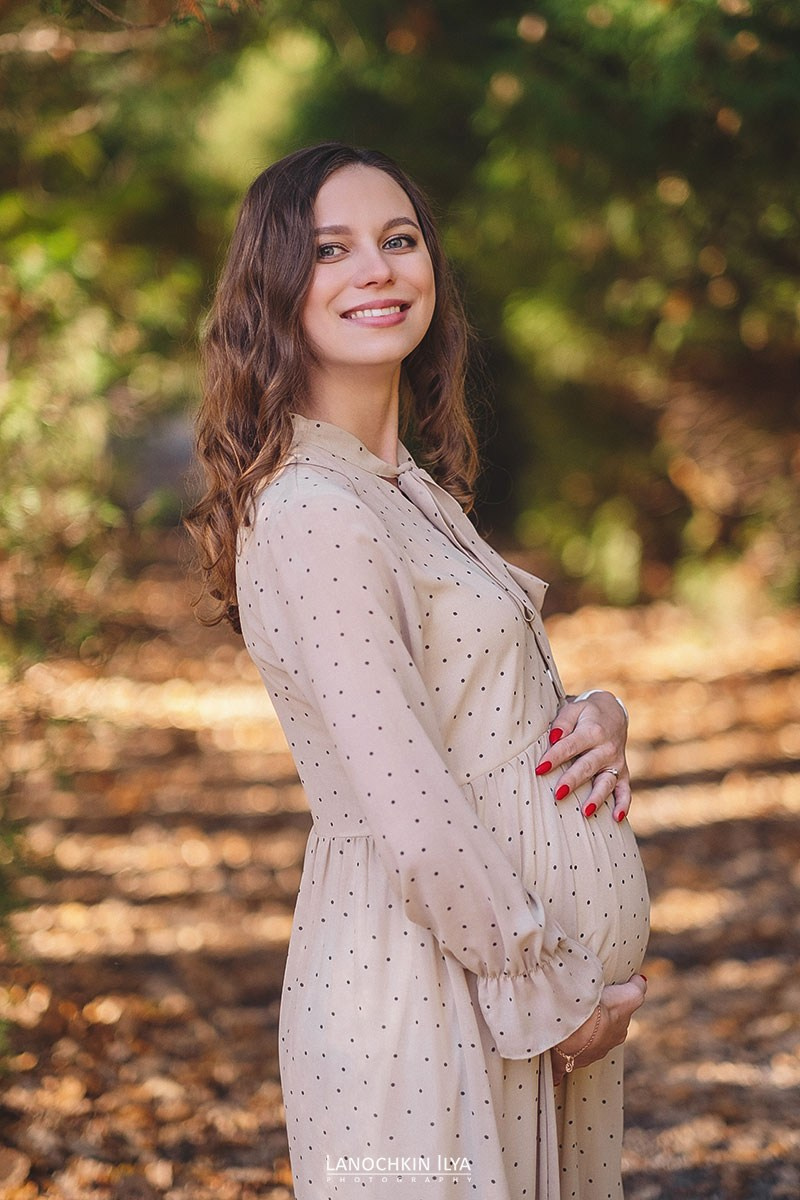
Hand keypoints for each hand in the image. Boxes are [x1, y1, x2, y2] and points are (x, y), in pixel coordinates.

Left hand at [535, 691, 630, 821]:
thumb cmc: (586, 714)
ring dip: (597, 798)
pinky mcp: (623, 773)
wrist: (613, 713)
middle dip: (573, 781)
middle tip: (558, 794)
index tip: (539, 769)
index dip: (554, 757)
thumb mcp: (574, 709)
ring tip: (585, 813)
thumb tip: (553, 738)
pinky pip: (625, 790)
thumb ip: (562, 722)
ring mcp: (616, 763)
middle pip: (588, 767)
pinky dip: (623, 804)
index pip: (570, 746)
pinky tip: (616, 818)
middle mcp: (606, 748)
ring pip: (607, 782)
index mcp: (592, 731)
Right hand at [551, 974, 646, 1085]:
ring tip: (565, 1025)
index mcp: (617, 1034)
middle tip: (582, 1011)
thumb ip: (637, 988)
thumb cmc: (602, 1012)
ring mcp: (582, 1057)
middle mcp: (602, 1048)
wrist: (577, 1027)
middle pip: (599, 1035)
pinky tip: (554, 1068)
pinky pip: (561, 1068)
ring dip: (575, 1039)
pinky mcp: (563, 1063)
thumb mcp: (628, 996)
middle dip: (593, 1027)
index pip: (616, 1022)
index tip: (601, 1002)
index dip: (610, 1011)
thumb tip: (641, 981)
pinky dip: (559, 1066)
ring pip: (579, 1047)